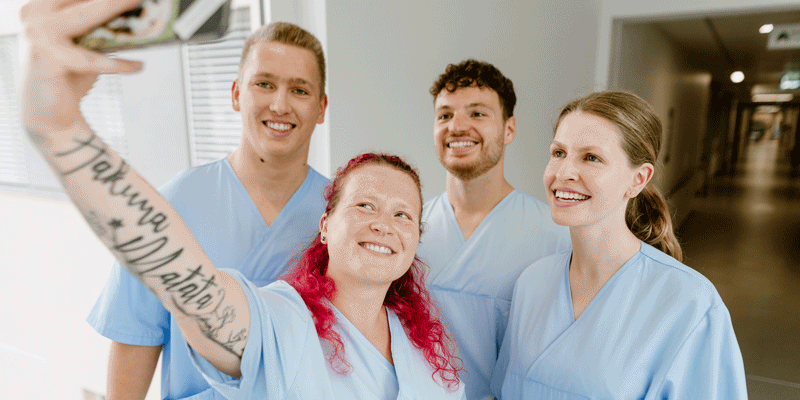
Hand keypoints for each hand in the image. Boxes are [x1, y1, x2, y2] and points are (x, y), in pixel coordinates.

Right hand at [20, 0, 143, 133]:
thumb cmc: (69, 75)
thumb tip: (136, 14)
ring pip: (87, 16)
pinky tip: (138, 66)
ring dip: (116, 9)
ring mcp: (38, 34)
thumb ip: (101, 27)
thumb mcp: (86, 45)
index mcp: (41, 6)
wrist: (48, 113)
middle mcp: (35, 14)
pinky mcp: (47, 58)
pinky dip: (118, 64)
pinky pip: (91, 59)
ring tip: (142, 10)